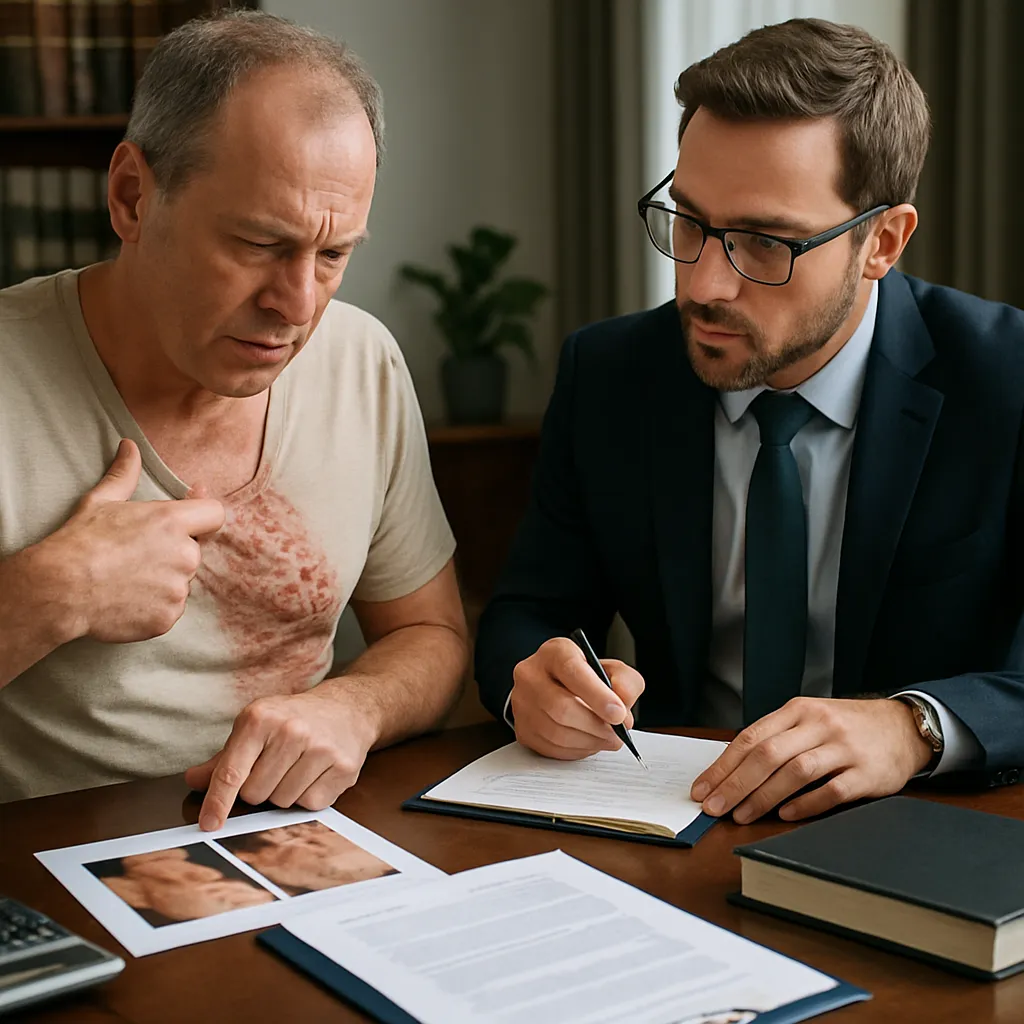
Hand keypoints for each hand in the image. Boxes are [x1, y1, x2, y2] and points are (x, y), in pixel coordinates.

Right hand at [41, 439, 224, 642]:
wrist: (59, 589)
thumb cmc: (80, 542)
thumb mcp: (101, 501)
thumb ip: (124, 474)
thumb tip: (129, 446)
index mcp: (173, 521)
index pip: (216, 514)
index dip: (203, 516)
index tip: (188, 518)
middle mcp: (184, 554)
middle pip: (194, 550)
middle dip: (172, 551)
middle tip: (135, 555)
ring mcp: (178, 588)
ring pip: (181, 581)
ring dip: (163, 580)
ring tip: (126, 578)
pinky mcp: (169, 617)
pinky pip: (170, 608)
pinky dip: (154, 606)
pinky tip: (127, 599)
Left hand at [184, 687, 375, 830]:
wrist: (348, 708)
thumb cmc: (294, 719)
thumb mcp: (256, 727)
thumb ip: (224, 758)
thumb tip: (193, 780)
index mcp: (260, 718)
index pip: (231, 772)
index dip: (217, 802)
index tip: (208, 824)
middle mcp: (291, 730)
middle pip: (255, 794)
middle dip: (259, 790)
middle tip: (274, 767)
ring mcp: (320, 748)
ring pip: (283, 802)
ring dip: (285, 793)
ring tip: (297, 767)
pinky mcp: (343, 766)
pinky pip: (311, 804)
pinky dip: (308, 796)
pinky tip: (316, 773)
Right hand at [510, 637, 644, 759]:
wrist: (557, 687)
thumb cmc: (586, 679)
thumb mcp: (611, 670)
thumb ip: (625, 682)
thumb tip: (622, 704)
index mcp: (554, 653)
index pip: (571, 671)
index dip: (597, 695)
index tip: (618, 713)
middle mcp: (531, 674)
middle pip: (561, 707)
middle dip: (596, 725)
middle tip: (617, 732)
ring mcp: (522, 703)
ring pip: (556, 732)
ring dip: (589, 741)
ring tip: (607, 738)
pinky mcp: (522, 729)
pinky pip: (551, 748)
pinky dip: (576, 750)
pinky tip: (588, 742)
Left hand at [689, 696, 932, 822]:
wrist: (902, 727)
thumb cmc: (845, 727)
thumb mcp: (809, 720)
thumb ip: (776, 738)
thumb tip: (731, 771)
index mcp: (798, 711)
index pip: (751, 737)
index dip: (723, 765)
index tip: (702, 788)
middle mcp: (818, 725)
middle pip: (768, 755)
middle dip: (735, 784)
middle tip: (714, 807)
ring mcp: (844, 748)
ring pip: (795, 772)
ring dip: (763, 797)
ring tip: (741, 815)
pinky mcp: (866, 773)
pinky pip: (832, 791)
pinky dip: (805, 804)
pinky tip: (785, 814)